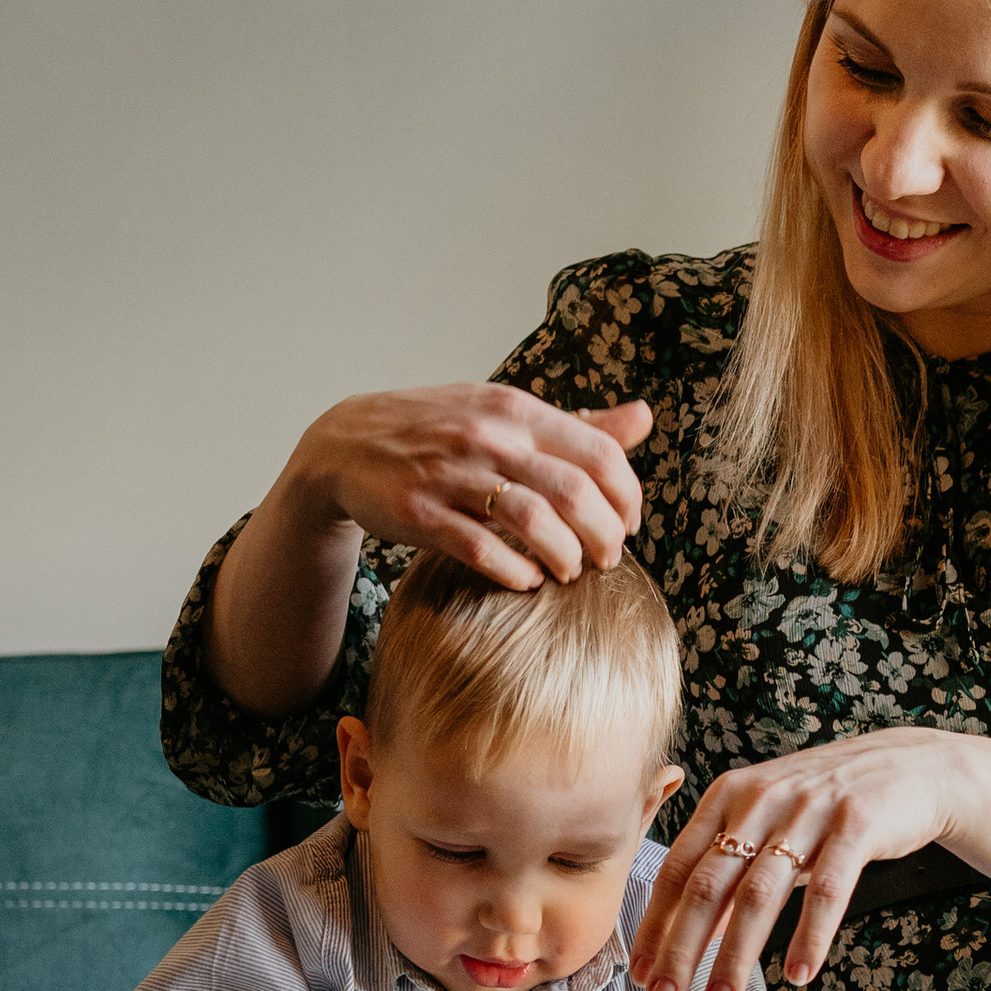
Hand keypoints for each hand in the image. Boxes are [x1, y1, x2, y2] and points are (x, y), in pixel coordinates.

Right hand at [285, 384, 651, 591]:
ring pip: (534, 521)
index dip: (627, 497)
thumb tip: (644, 417)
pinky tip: (527, 580)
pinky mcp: (419, 514)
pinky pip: (482, 550)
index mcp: (516, 411)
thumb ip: (577, 425)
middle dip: (604, 535)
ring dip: (565, 556)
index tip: (628, 525)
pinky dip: (515, 571)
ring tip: (570, 572)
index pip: (600, 453)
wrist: (346, 443)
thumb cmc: (440, 431)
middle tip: (607, 559)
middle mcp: (488, 437)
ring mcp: (451, 475)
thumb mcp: (506, 414)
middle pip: (575, 491)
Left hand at [631, 727, 974, 990]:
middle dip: (681, 947)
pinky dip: (809, 937)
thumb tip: (689, 935)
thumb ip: (731, 869)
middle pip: (709, 885)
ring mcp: (809, 810)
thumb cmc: (830, 804)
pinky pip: (828, 891)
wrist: (912, 767)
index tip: (641, 973)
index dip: (655, 924)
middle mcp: (761, 799)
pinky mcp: (857, 824)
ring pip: (761, 894)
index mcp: (729, 796)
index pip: (678, 868)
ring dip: (736, 954)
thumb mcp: (770, 822)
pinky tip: (798, 975)